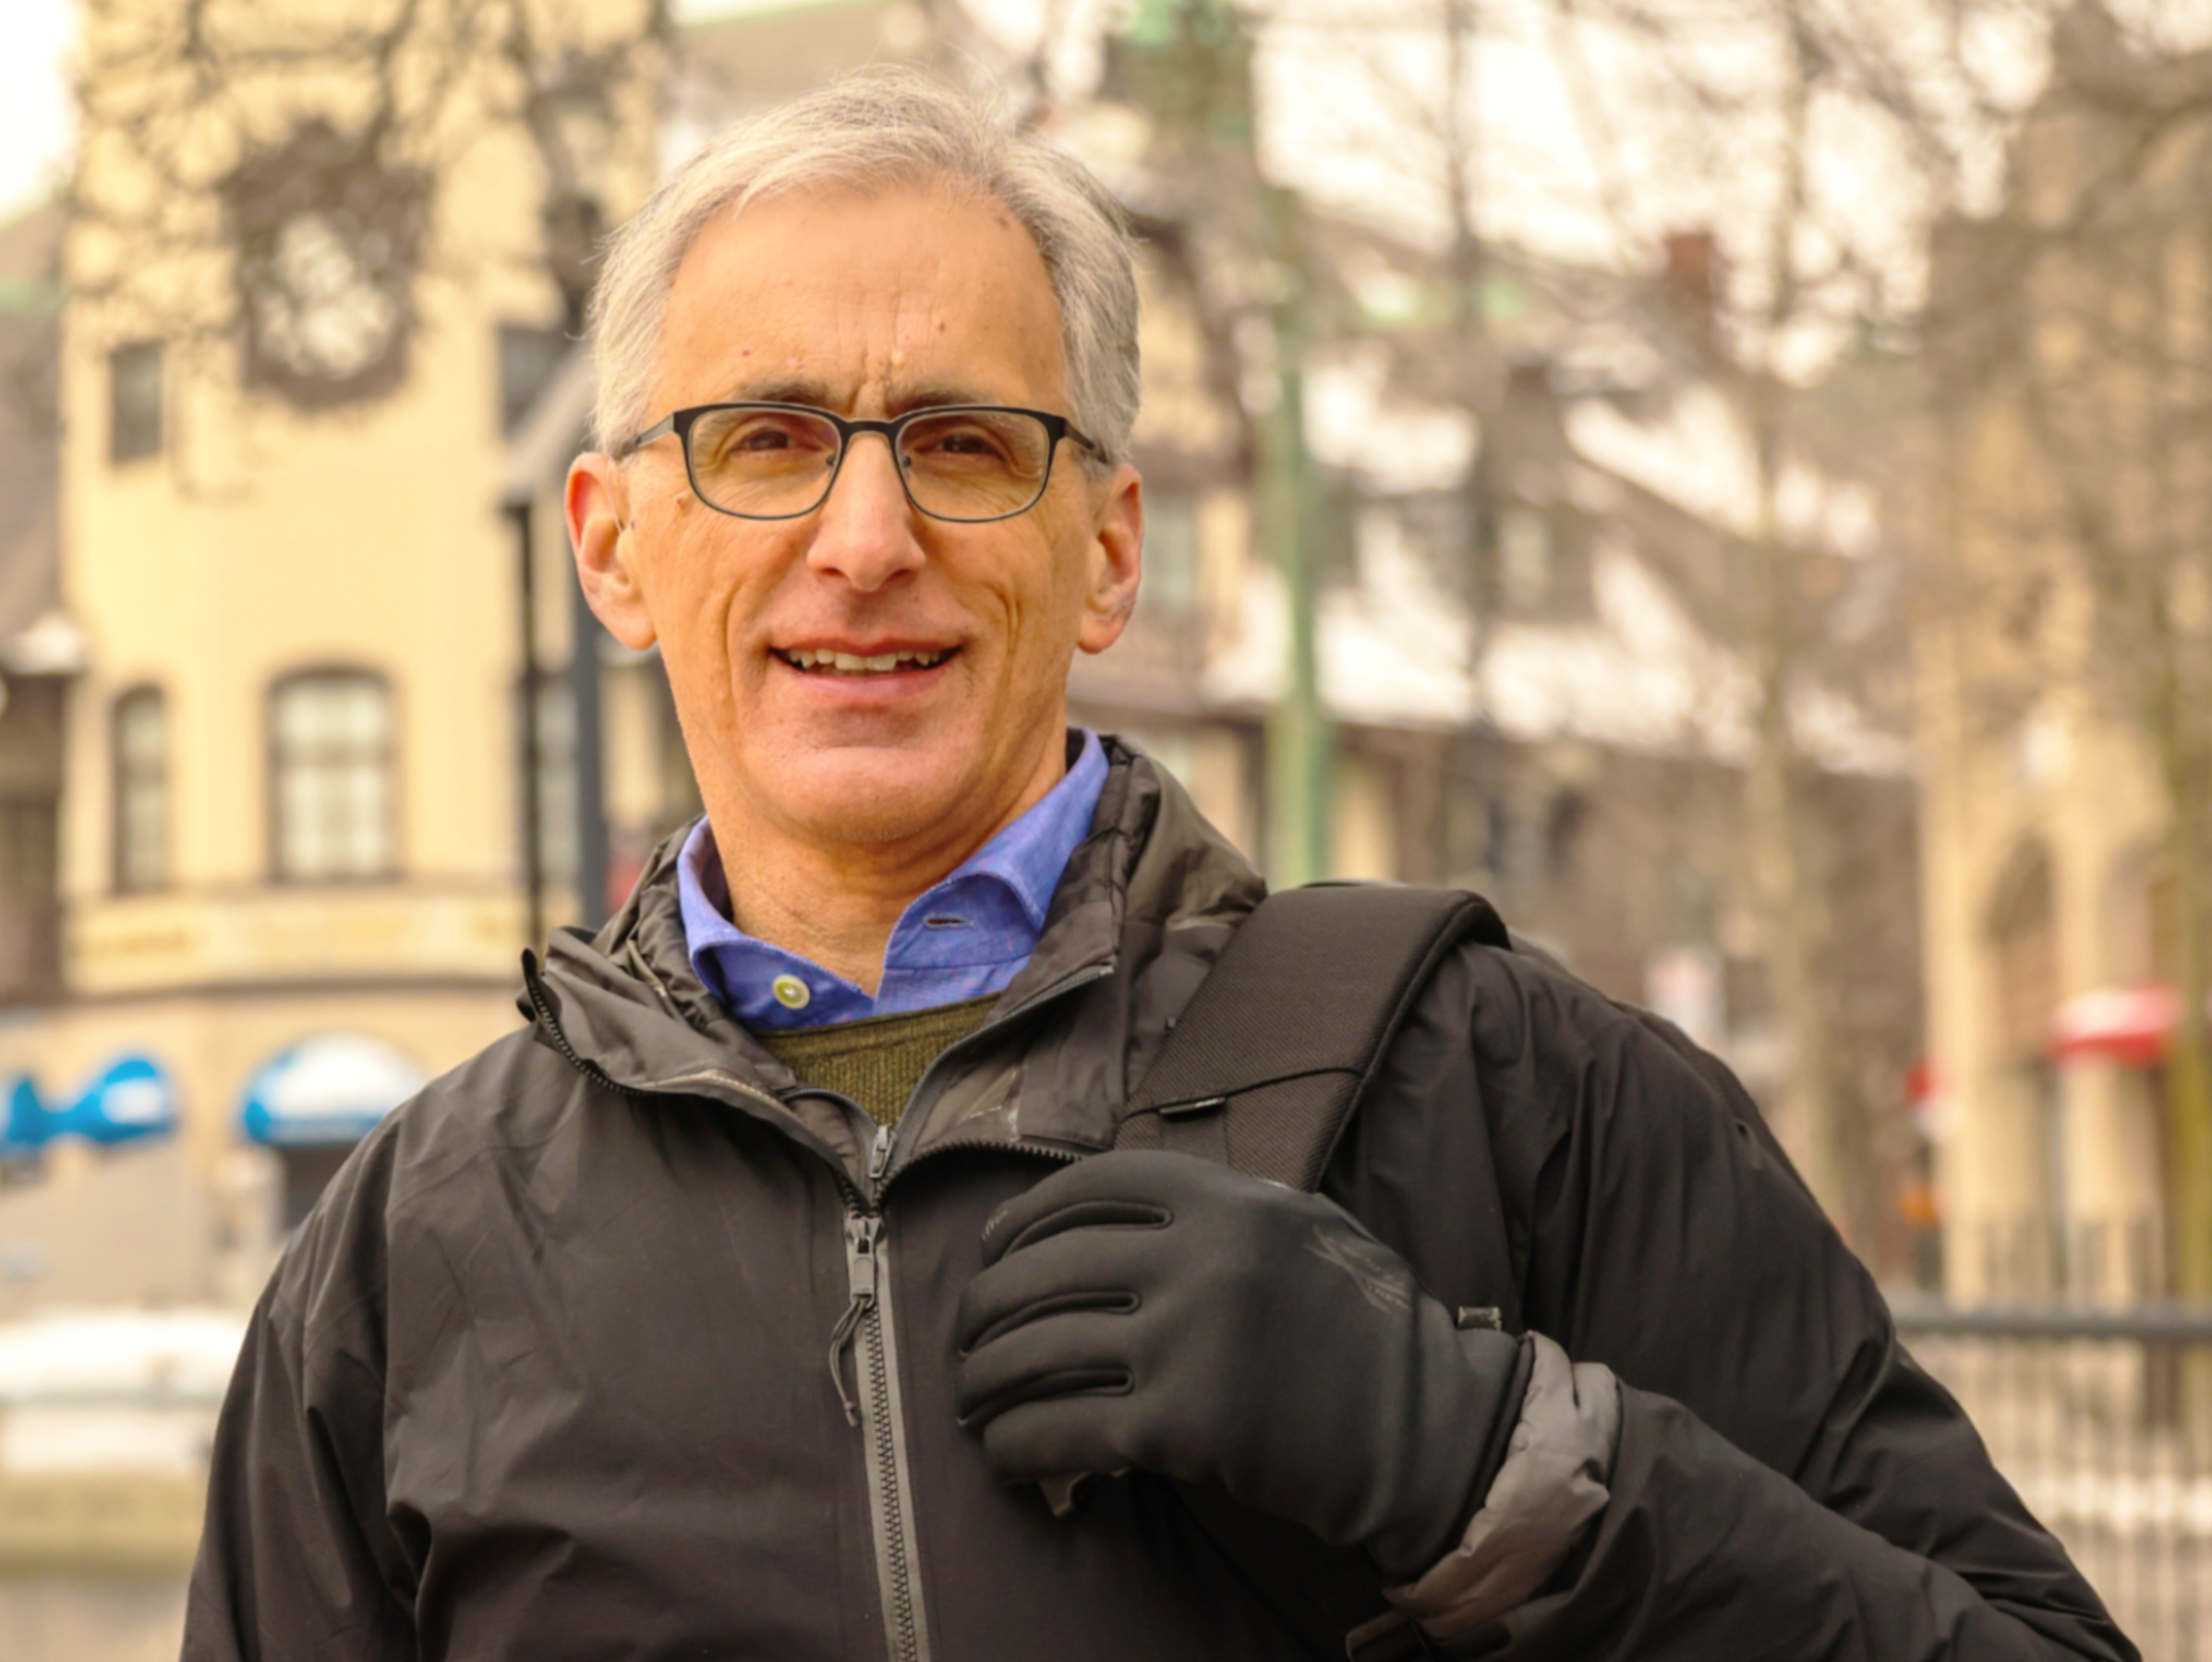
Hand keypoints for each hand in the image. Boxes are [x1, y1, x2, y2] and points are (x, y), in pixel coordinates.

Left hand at [953, 1150, 1522, 1577]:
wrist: (1425, 1429)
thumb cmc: (1361, 1327)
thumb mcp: (1299, 1226)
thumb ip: (1212, 1210)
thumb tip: (1095, 1219)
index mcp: (1227, 1198)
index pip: (1090, 1186)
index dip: (1025, 1217)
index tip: (993, 1248)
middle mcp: (1202, 1256)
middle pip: (1046, 1270)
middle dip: (984, 1308)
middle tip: (964, 1337)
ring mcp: (1189, 1340)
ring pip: (1040, 1352)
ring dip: (984, 1381)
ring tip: (968, 1399)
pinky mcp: (1182, 1425)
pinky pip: (1064, 1429)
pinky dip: (1018, 1445)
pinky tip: (1002, 1454)